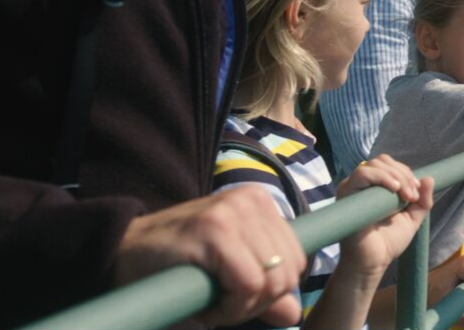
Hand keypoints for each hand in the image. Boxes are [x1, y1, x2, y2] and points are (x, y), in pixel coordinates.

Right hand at [115, 186, 306, 327]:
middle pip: (288, 272)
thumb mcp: (226, 274)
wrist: (118, 255)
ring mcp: (233, 211)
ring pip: (271, 281)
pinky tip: (205, 304)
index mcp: (259, 203)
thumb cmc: (175, 267)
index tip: (236, 296)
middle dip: (258, 301)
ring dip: (242, 307)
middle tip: (221, 303)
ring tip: (210, 300)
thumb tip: (294, 313)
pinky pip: (249, 285)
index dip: (271, 291)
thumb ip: (263, 291)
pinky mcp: (214, 229)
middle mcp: (250, 200)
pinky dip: (230, 308)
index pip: (297, 259)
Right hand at [306, 156, 432, 329]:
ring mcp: (353, 188)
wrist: (373, 262)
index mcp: (376, 187)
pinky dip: (381, 177)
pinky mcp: (346, 194)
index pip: (390, 165)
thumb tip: (429, 178)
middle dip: (403, 174)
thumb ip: (422, 200)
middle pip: (383, 161)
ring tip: (405, 196)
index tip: (417, 191)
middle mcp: (362, 185)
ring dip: (395, 176)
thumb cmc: (388, 241)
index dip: (406, 173)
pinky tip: (394, 189)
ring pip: (374, 165)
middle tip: (412, 196)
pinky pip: (362, 174)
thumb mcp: (412, 218)